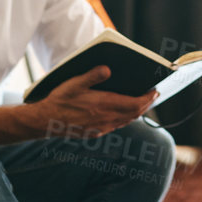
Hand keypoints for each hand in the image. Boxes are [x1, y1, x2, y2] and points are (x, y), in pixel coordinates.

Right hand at [38, 66, 156, 137]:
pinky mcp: (96, 133)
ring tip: (142, 102)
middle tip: (153, 95)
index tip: (155, 91)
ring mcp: (101, 127)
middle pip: (134, 113)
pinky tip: (123, 113)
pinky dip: (125, 118)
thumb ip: (92, 75)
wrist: (46, 121)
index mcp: (103, 105)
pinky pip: (117, 126)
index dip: (148, 99)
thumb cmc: (60, 100)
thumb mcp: (74, 83)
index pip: (135, 104)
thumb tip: (107, 69)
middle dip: (146, 104)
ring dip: (136, 112)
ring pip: (127, 121)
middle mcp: (106, 118)